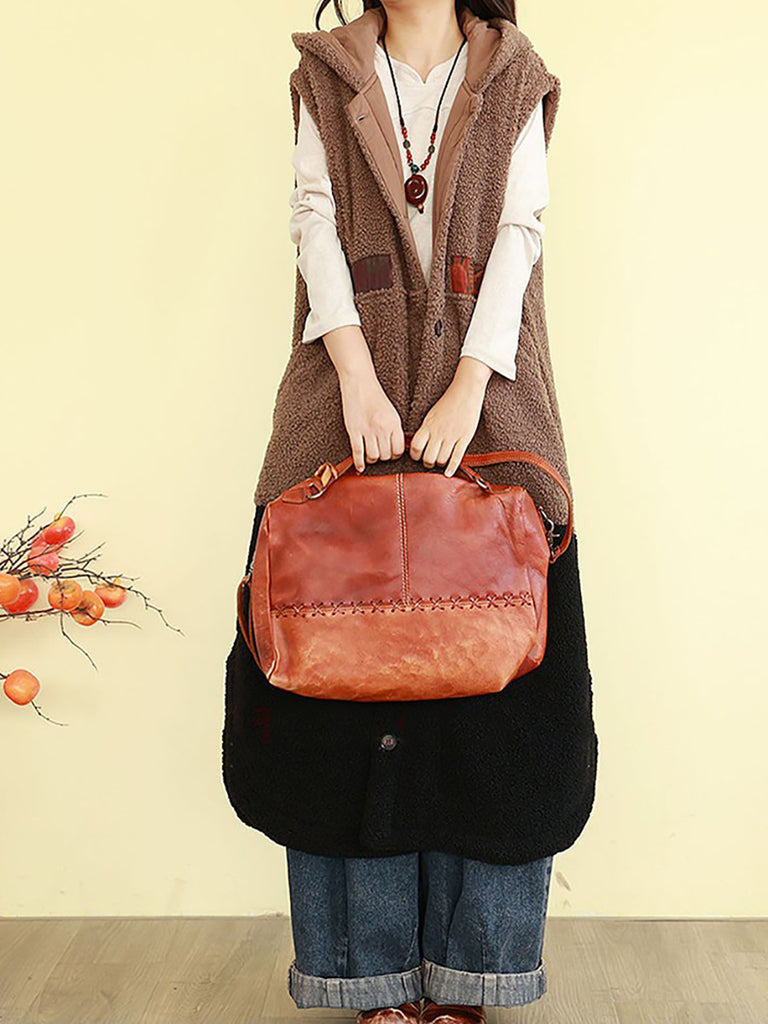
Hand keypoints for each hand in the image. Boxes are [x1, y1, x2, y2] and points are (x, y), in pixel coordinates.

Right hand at [320, 324, 404, 472]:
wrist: (359, 382)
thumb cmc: (374, 395)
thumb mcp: (391, 412)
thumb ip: (394, 429)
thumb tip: (396, 447)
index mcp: (394, 423)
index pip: (398, 450)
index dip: (395, 455)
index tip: (391, 454)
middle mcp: (382, 428)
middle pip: (385, 455)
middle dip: (383, 457)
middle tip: (380, 453)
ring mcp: (367, 430)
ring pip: (373, 456)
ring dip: (372, 459)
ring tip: (370, 455)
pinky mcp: (353, 430)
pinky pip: (358, 452)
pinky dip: (359, 462)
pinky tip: (360, 467)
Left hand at [409, 355, 491, 475]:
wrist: (466, 391)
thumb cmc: (448, 402)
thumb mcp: (431, 415)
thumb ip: (426, 429)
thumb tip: (419, 444)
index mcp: (428, 426)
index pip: (415, 447)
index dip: (415, 455)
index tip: (417, 457)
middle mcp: (438, 433)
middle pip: (428, 457)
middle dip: (427, 463)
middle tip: (429, 463)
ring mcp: (451, 436)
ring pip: (441, 459)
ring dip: (439, 464)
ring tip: (439, 463)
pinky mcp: (464, 438)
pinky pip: (456, 457)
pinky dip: (451, 468)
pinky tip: (448, 473)